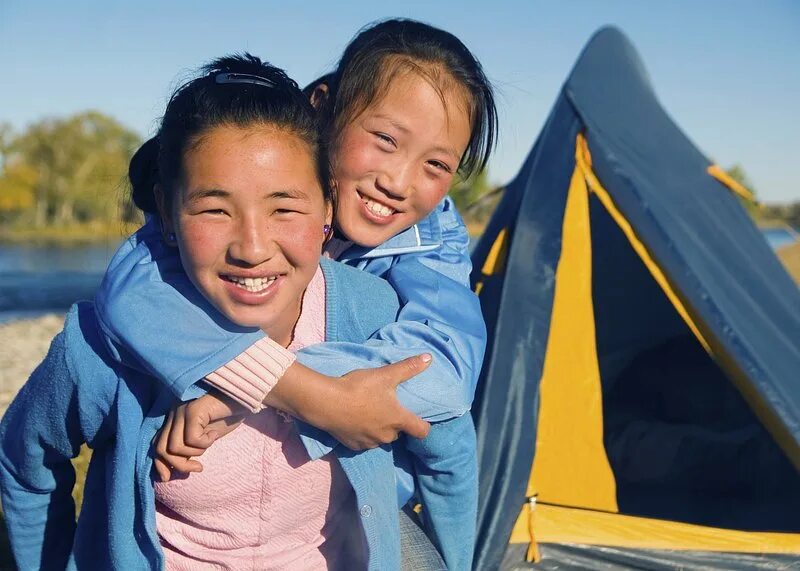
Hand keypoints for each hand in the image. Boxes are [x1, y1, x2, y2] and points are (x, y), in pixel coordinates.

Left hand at [152, 392, 246, 481]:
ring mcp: (181, 410)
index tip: (168, 478)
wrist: (242, 400)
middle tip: (198, 468)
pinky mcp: (192, 410)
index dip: (160, 464)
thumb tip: (168, 473)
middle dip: (179, 464)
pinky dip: (205, 442)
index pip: (157, 445)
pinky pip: (192, 438)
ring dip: (195, 452)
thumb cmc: (225, 418)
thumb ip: (187, 449)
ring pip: (175, 447)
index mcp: (173, 420)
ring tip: (210, 442)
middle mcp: (173, 413)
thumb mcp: (203, 438)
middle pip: (162, 449)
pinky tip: (214, 433)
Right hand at [309, 354, 432, 449]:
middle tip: (387, 407)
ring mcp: (369, 443)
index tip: (421, 420)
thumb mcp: (386, 374)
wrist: (327, 403)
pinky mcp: (354, 446)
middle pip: (398, 433)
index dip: (424, 426)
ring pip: (381, 438)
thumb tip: (429, 357)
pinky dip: (363, 434)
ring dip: (379, 429)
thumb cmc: (359, 388)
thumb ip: (408, 367)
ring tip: (369, 413)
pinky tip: (355, 421)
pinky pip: (364, 442)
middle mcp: (386, 435)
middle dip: (395, 423)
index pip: (421, 431)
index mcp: (397, 420)